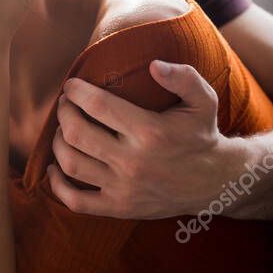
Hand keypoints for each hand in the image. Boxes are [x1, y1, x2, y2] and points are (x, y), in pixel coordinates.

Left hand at [47, 59, 248, 217]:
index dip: (76, 91)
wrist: (216, 183)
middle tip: (65, 103)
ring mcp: (124, 188)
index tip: (71, 85)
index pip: (98, 105)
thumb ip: (183, 77)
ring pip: (71, 164)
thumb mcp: (203, 101)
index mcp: (150, 132)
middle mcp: (133, 162)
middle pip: (77, 133)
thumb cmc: (202, 135)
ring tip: (62, 130)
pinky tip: (57, 167)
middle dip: (63, 113)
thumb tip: (153, 64)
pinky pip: (76, 202)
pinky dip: (58, 185)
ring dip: (57, 143)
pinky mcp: (120, 207)